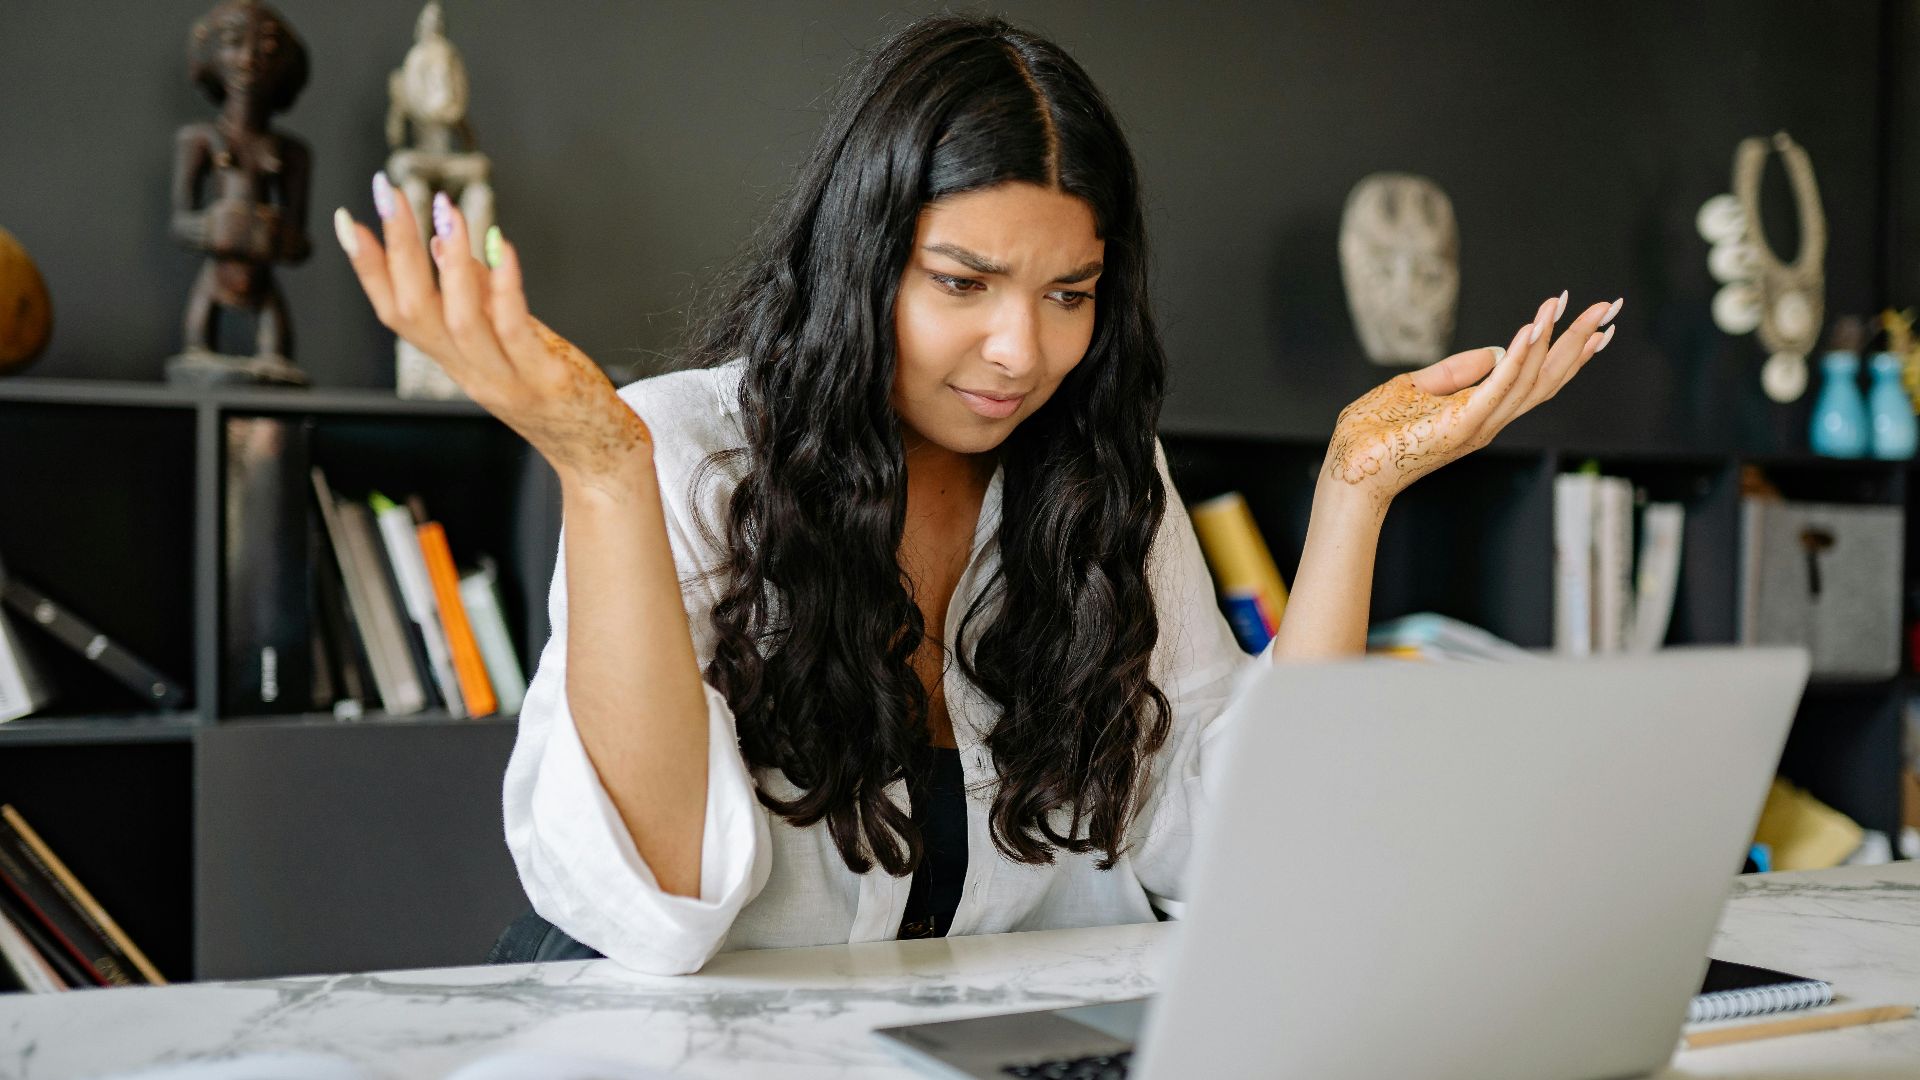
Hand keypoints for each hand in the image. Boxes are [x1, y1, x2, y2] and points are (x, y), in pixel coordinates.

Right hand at [332, 179, 652, 491]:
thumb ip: (476, 294)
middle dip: (397, 250)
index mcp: (453, 360)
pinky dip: (506, 288)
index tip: (346, 221)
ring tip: (444, 212)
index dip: (368, 269)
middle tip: (387, 197)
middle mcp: (469, 371)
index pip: (395, 312)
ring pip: (459, 320)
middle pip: (415, 310)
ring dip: (449, 263)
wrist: (596, 454)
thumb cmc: (552, 393)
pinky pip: (516, 331)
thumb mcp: (505, 339)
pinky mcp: (544, 380)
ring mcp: (504, 378)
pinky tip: (504, 248)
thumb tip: (441, 242)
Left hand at [1324, 291, 1620, 507]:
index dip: (1566, 350)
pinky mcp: (1460, 424)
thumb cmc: (1373, 436)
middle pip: (1547, 378)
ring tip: (1568, 303)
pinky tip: (1531, 329)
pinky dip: (1516, 357)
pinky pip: (1495, 387)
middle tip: (1611, 306)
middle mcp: (1489, 421)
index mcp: (1481, 412)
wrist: (1348, 472)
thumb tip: (1495, 348)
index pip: (1536, 378)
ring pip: (1529, 379)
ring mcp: (1477, 425)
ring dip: (1551, 338)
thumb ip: (1456, 371)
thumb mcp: (1416, 388)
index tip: (1596, 322)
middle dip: (1580, 342)